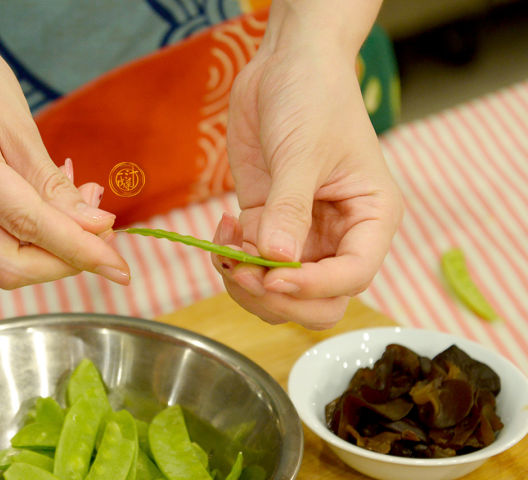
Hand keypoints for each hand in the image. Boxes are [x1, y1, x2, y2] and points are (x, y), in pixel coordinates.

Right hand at [0, 0, 129, 287]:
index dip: (78, 249)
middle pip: (7, 265)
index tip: (119, 264)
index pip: (26, 224)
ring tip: (87, 213)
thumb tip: (93, 228)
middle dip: (64, 263)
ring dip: (53, 253)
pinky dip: (35, 239)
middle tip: (105, 238)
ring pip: (0, 262)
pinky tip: (59, 210)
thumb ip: (51, 182)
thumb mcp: (18, 119)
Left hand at [216, 1, 401, 328]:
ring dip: (247, 285)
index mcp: (370, 219)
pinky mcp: (268, 224)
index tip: (272, 278)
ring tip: (226, 250)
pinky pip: (252, 265)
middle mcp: (340, 235)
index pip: (353, 276)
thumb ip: (290, 208)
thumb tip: (277, 261)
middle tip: (243, 272)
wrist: (286, 66)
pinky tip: (221, 229)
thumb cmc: (314, 98)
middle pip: (319, 301)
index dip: (313, 287)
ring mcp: (302, 234)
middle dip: (278, 298)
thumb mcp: (303, 152)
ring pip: (280, 292)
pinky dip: (231, 261)